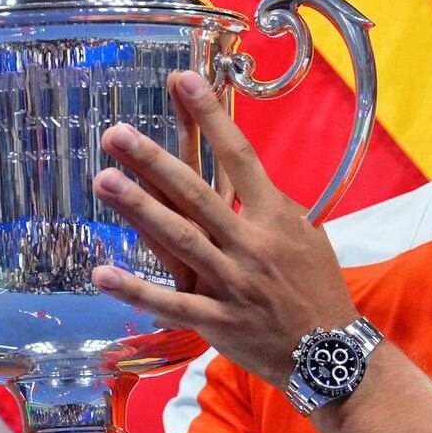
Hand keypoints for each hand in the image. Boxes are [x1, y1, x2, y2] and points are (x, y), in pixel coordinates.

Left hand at [90, 71, 356, 386]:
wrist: (329, 351)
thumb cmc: (316, 286)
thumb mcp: (305, 234)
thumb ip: (270, 204)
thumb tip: (239, 173)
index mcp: (275, 217)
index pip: (240, 156)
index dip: (211, 117)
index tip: (184, 80)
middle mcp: (252, 244)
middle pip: (198, 194)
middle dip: (156, 161)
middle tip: (118, 133)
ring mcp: (232, 282)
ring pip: (180, 240)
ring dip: (139, 209)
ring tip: (103, 179)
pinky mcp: (217, 320)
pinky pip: (171, 303)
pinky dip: (137, 290)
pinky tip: (101, 273)